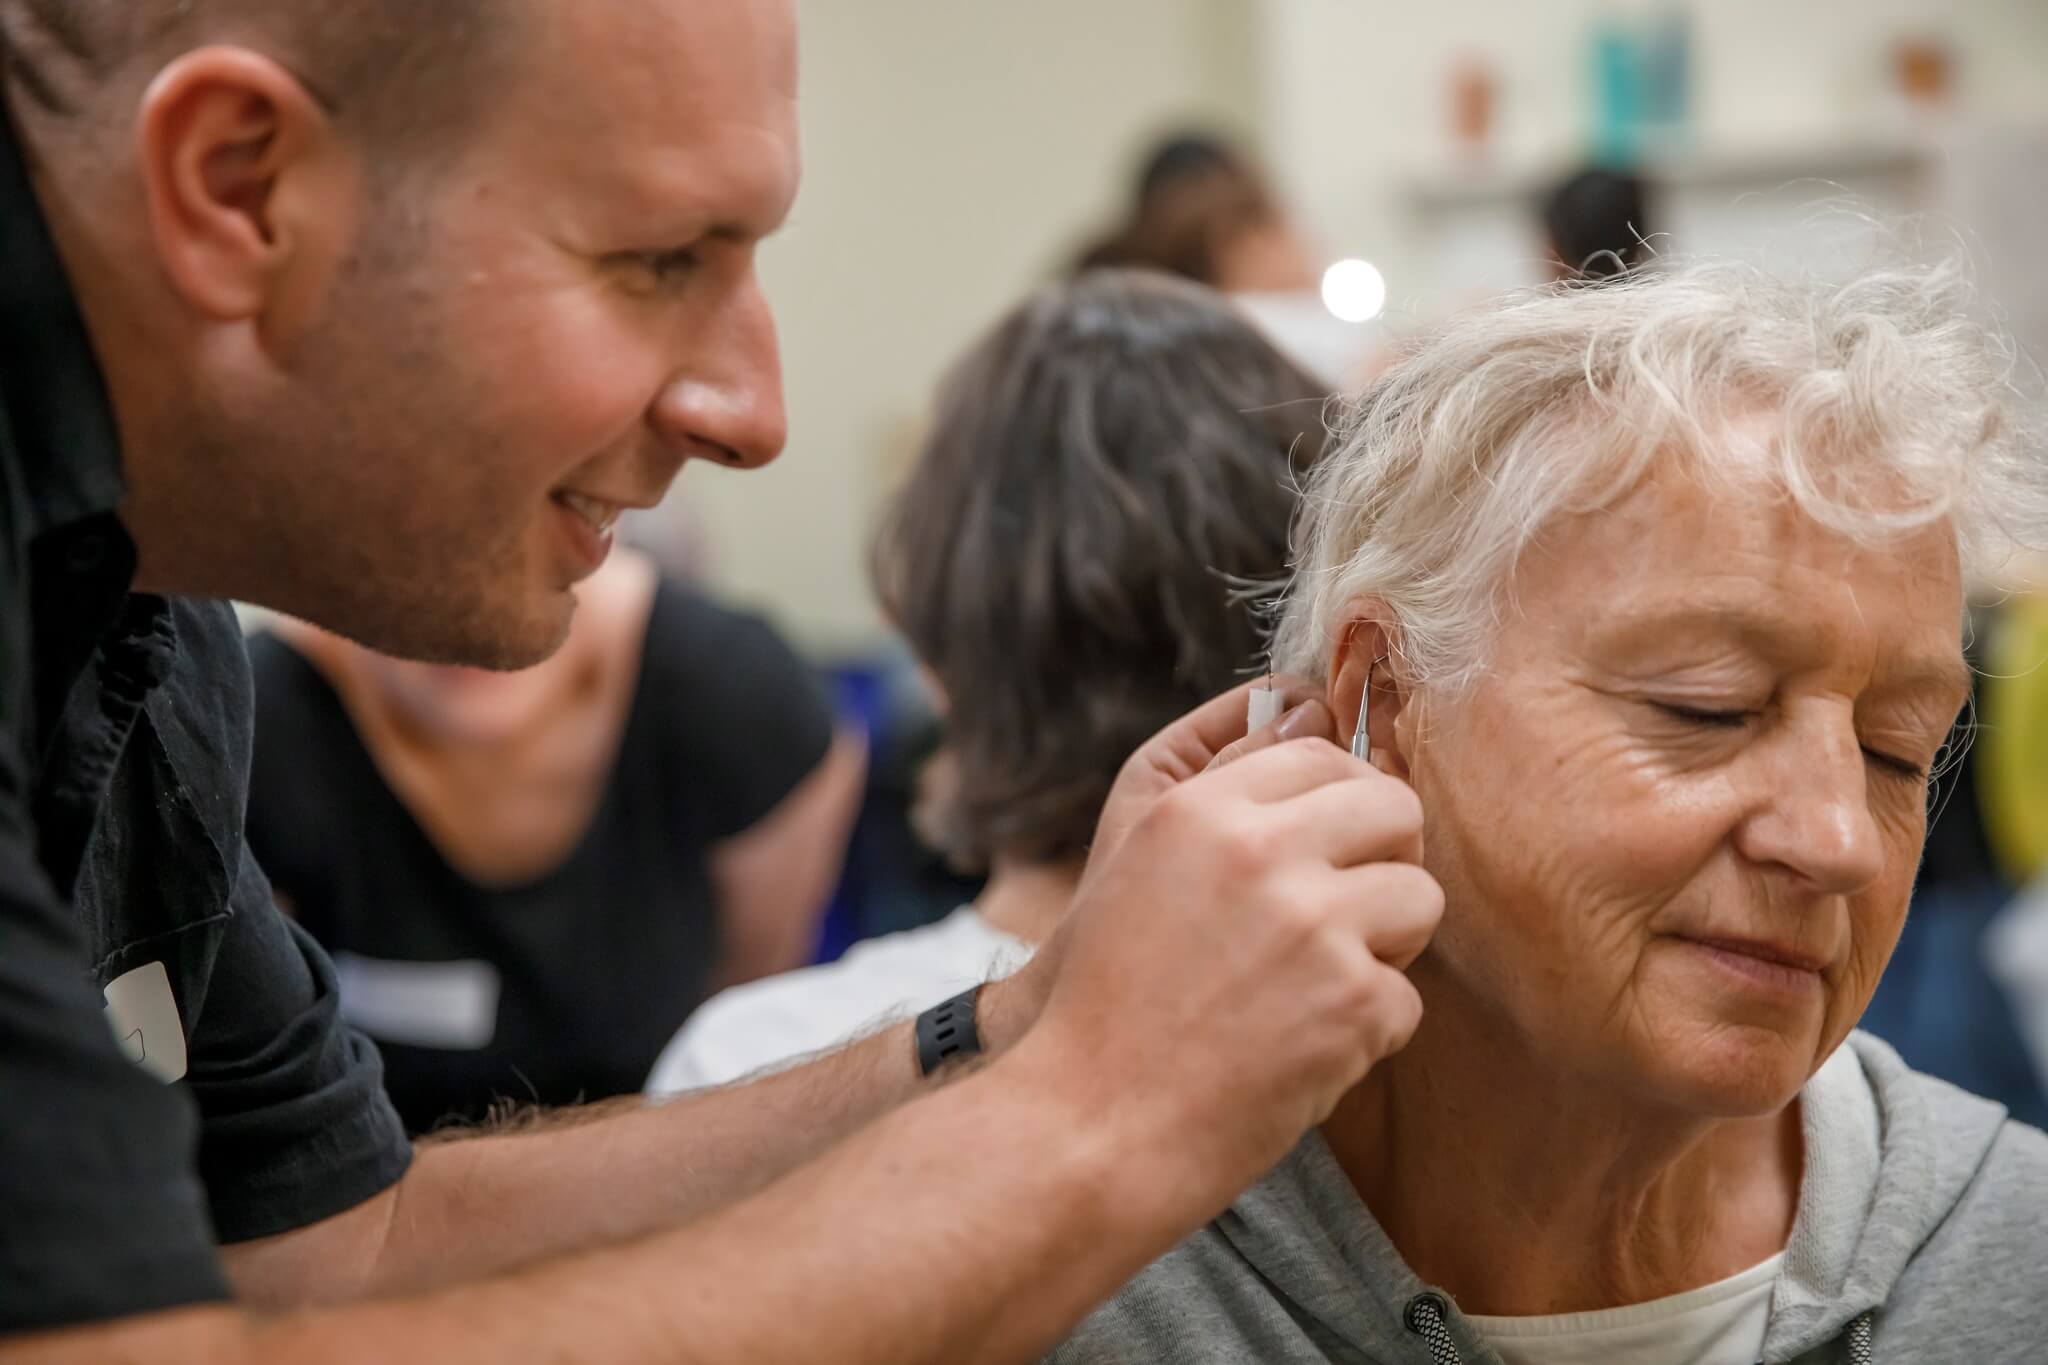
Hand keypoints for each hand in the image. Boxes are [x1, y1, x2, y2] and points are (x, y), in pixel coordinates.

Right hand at [1004, 683, 1441, 1228]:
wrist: (1090, 1124)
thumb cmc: (1109, 1005)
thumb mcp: (1138, 868)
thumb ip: (1222, 808)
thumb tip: (1311, 728)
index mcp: (1201, 810)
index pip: (1322, 757)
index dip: (1345, 802)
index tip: (1337, 846)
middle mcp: (1260, 853)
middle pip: (1396, 809)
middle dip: (1388, 858)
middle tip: (1353, 912)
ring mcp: (1313, 926)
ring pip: (1421, 898)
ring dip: (1388, 946)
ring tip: (1324, 987)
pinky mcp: (1353, 1003)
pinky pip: (1406, 999)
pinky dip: (1365, 1035)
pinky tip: (1301, 1052)